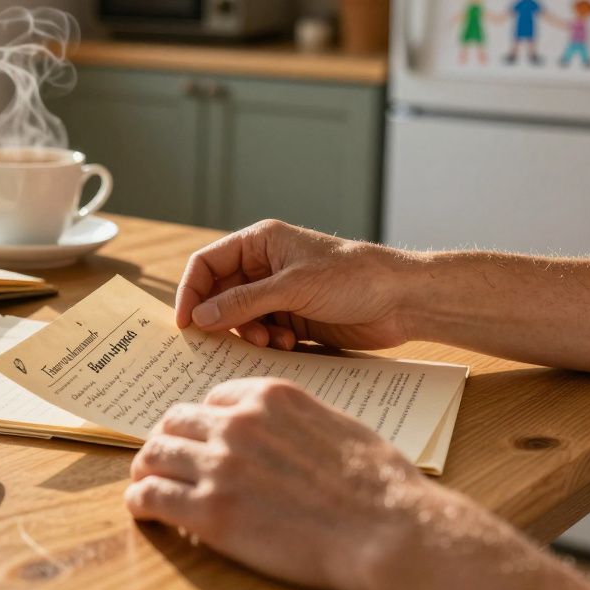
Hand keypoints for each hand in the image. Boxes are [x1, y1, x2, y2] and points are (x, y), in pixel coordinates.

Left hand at [127, 380, 589, 589]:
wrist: (386, 530)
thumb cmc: (379, 484)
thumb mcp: (337, 426)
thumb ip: (298, 423)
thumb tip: (286, 436)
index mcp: (269, 396)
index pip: (213, 399)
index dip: (203, 421)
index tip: (200, 438)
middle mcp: (237, 423)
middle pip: (176, 421)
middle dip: (168, 440)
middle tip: (163, 458)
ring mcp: (219, 465)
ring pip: (155, 454)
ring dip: (147, 467)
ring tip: (145, 482)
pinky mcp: (209, 511)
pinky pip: (152, 496)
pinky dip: (141, 500)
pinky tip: (142, 508)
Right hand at [176, 220, 411, 350]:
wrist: (403, 301)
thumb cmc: (352, 277)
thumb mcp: (292, 287)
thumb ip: (243, 302)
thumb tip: (200, 317)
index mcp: (260, 243)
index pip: (207, 264)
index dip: (191, 291)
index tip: (186, 323)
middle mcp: (265, 267)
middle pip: (221, 295)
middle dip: (223, 319)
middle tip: (228, 341)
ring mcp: (279, 294)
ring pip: (241, 319)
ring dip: (250, 334)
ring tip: (273, 342)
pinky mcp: (294, 319)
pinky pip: (264, 334)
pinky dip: (269, 344)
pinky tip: (290, 346)